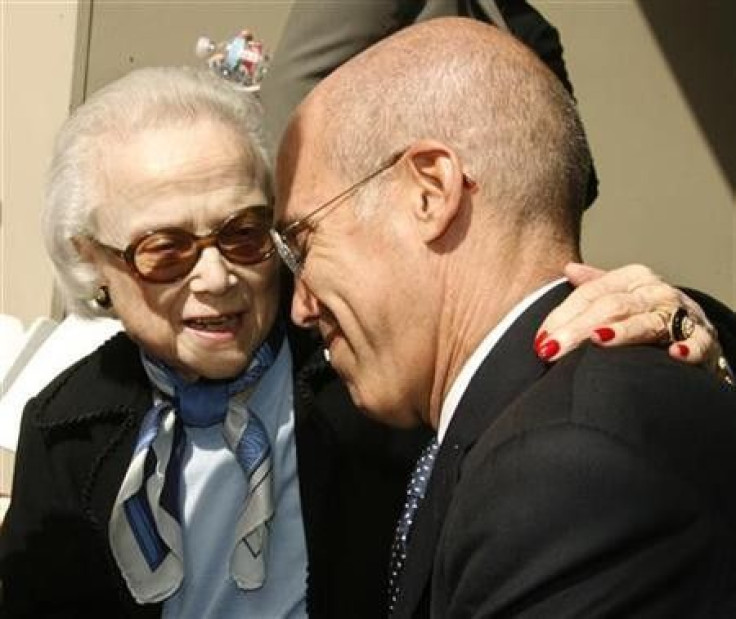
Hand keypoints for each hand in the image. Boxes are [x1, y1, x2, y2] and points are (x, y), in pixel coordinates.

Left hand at [535, 263, 720, 366]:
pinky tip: (673, 355)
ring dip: (624, 332)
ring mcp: (681, 314)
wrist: (696, 331)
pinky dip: (687, 348)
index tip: (541, 340)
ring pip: (647, 322)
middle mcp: (656, 292)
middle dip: (579, 328)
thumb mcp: (621, 294)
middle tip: (553, 349)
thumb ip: (594, 286)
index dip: (562, 316)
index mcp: (633, 278)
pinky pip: (698, 343)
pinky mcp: (705, 340)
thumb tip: (567, 268)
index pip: (590, 294)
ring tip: (600, 338)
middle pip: (612, 306)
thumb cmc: (647, 314)